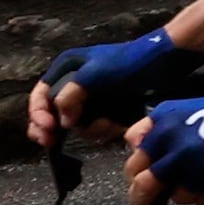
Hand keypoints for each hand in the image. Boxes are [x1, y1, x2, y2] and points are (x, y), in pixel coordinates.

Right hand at [30, 25, 203, 151]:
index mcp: (67, 68)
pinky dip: (103, 130)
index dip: (37, 114)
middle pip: (52, 114)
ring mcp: (92, 99)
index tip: (46, 130)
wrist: (166, 63)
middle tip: (51, 142)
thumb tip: (62, 121)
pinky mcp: (108, 111)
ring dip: (89, 129)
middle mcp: (75, 84)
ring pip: (77, 125)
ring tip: (106, 124)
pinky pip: (96, 128)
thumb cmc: (131, 62)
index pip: (40, 95)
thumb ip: (70, 94)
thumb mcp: (95, 73)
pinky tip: (115, 126)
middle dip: (53, 128)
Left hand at [131, 77, 203, 204]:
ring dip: (183, 191)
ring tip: (197, 176)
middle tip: (149, 197)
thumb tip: (134, 152)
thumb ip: (149, 130)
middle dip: (145, 194)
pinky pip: (202, 201)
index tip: (140, 179)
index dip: (134, 175)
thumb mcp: (177, 110)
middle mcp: (177, 148)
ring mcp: (199, 166)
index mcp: (162, 129)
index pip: (133, 164)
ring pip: (176, 197)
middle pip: (145, 186)